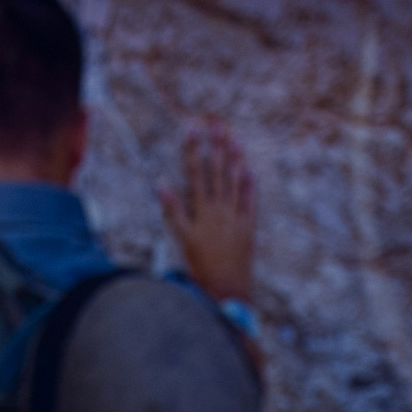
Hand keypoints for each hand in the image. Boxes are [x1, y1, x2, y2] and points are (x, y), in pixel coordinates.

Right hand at [159, 119, 256, 302]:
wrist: (226, 287)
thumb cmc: (200, 265)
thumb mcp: (182, 238)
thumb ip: (173, 210)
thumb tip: (161, 184)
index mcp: (202, 210)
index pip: (195, 172)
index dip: (193, 149)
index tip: (192, 129)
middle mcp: (220, 209)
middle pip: (217, 171)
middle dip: (216, 146)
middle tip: (216, 124)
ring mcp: (236, 215)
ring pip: (235, 181)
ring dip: (234, 159)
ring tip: (233, 139)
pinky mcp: (249, 225)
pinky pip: (251, 200)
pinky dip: (250, 185)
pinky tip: (249, 170)